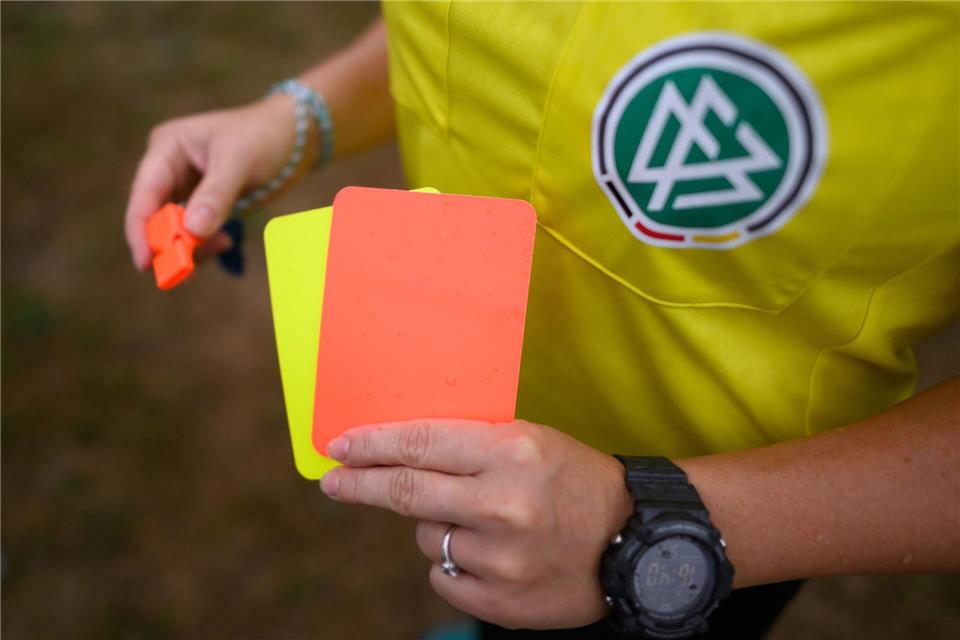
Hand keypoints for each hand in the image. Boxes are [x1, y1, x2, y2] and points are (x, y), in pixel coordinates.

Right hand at [123, 94, 304, 270]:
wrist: (290, 135)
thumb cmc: (262, 136)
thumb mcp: (238, 161)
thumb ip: (215, 195)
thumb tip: (191, 232)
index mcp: (166, 148)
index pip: (143, 194)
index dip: (141, 230)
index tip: (146, 262)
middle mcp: (167, 168)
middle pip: (154, 216)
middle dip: (168, 243)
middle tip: (185, 271)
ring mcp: (183, 187)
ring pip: (173, 228)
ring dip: (191, 246)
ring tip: (223, 243)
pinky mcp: (201, 203)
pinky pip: (193, 231)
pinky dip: (205, 243)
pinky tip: (226, 240)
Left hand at [319, 419, 632, 629]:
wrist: (635, 543)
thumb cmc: (576, 481)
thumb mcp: (530, 442)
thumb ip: (468, 447)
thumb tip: (395, 453)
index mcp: (511, 452)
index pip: (419, 444)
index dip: (371, 445)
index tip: (338, 447)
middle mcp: (502, 504)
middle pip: (405, 492)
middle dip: (359, 485)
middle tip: (332, 482)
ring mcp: (500, 558)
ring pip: (426, 538)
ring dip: (437, 527)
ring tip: (483, 523)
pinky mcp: (500, 600)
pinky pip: (442, 577)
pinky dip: (453, 563)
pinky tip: (490, 555)